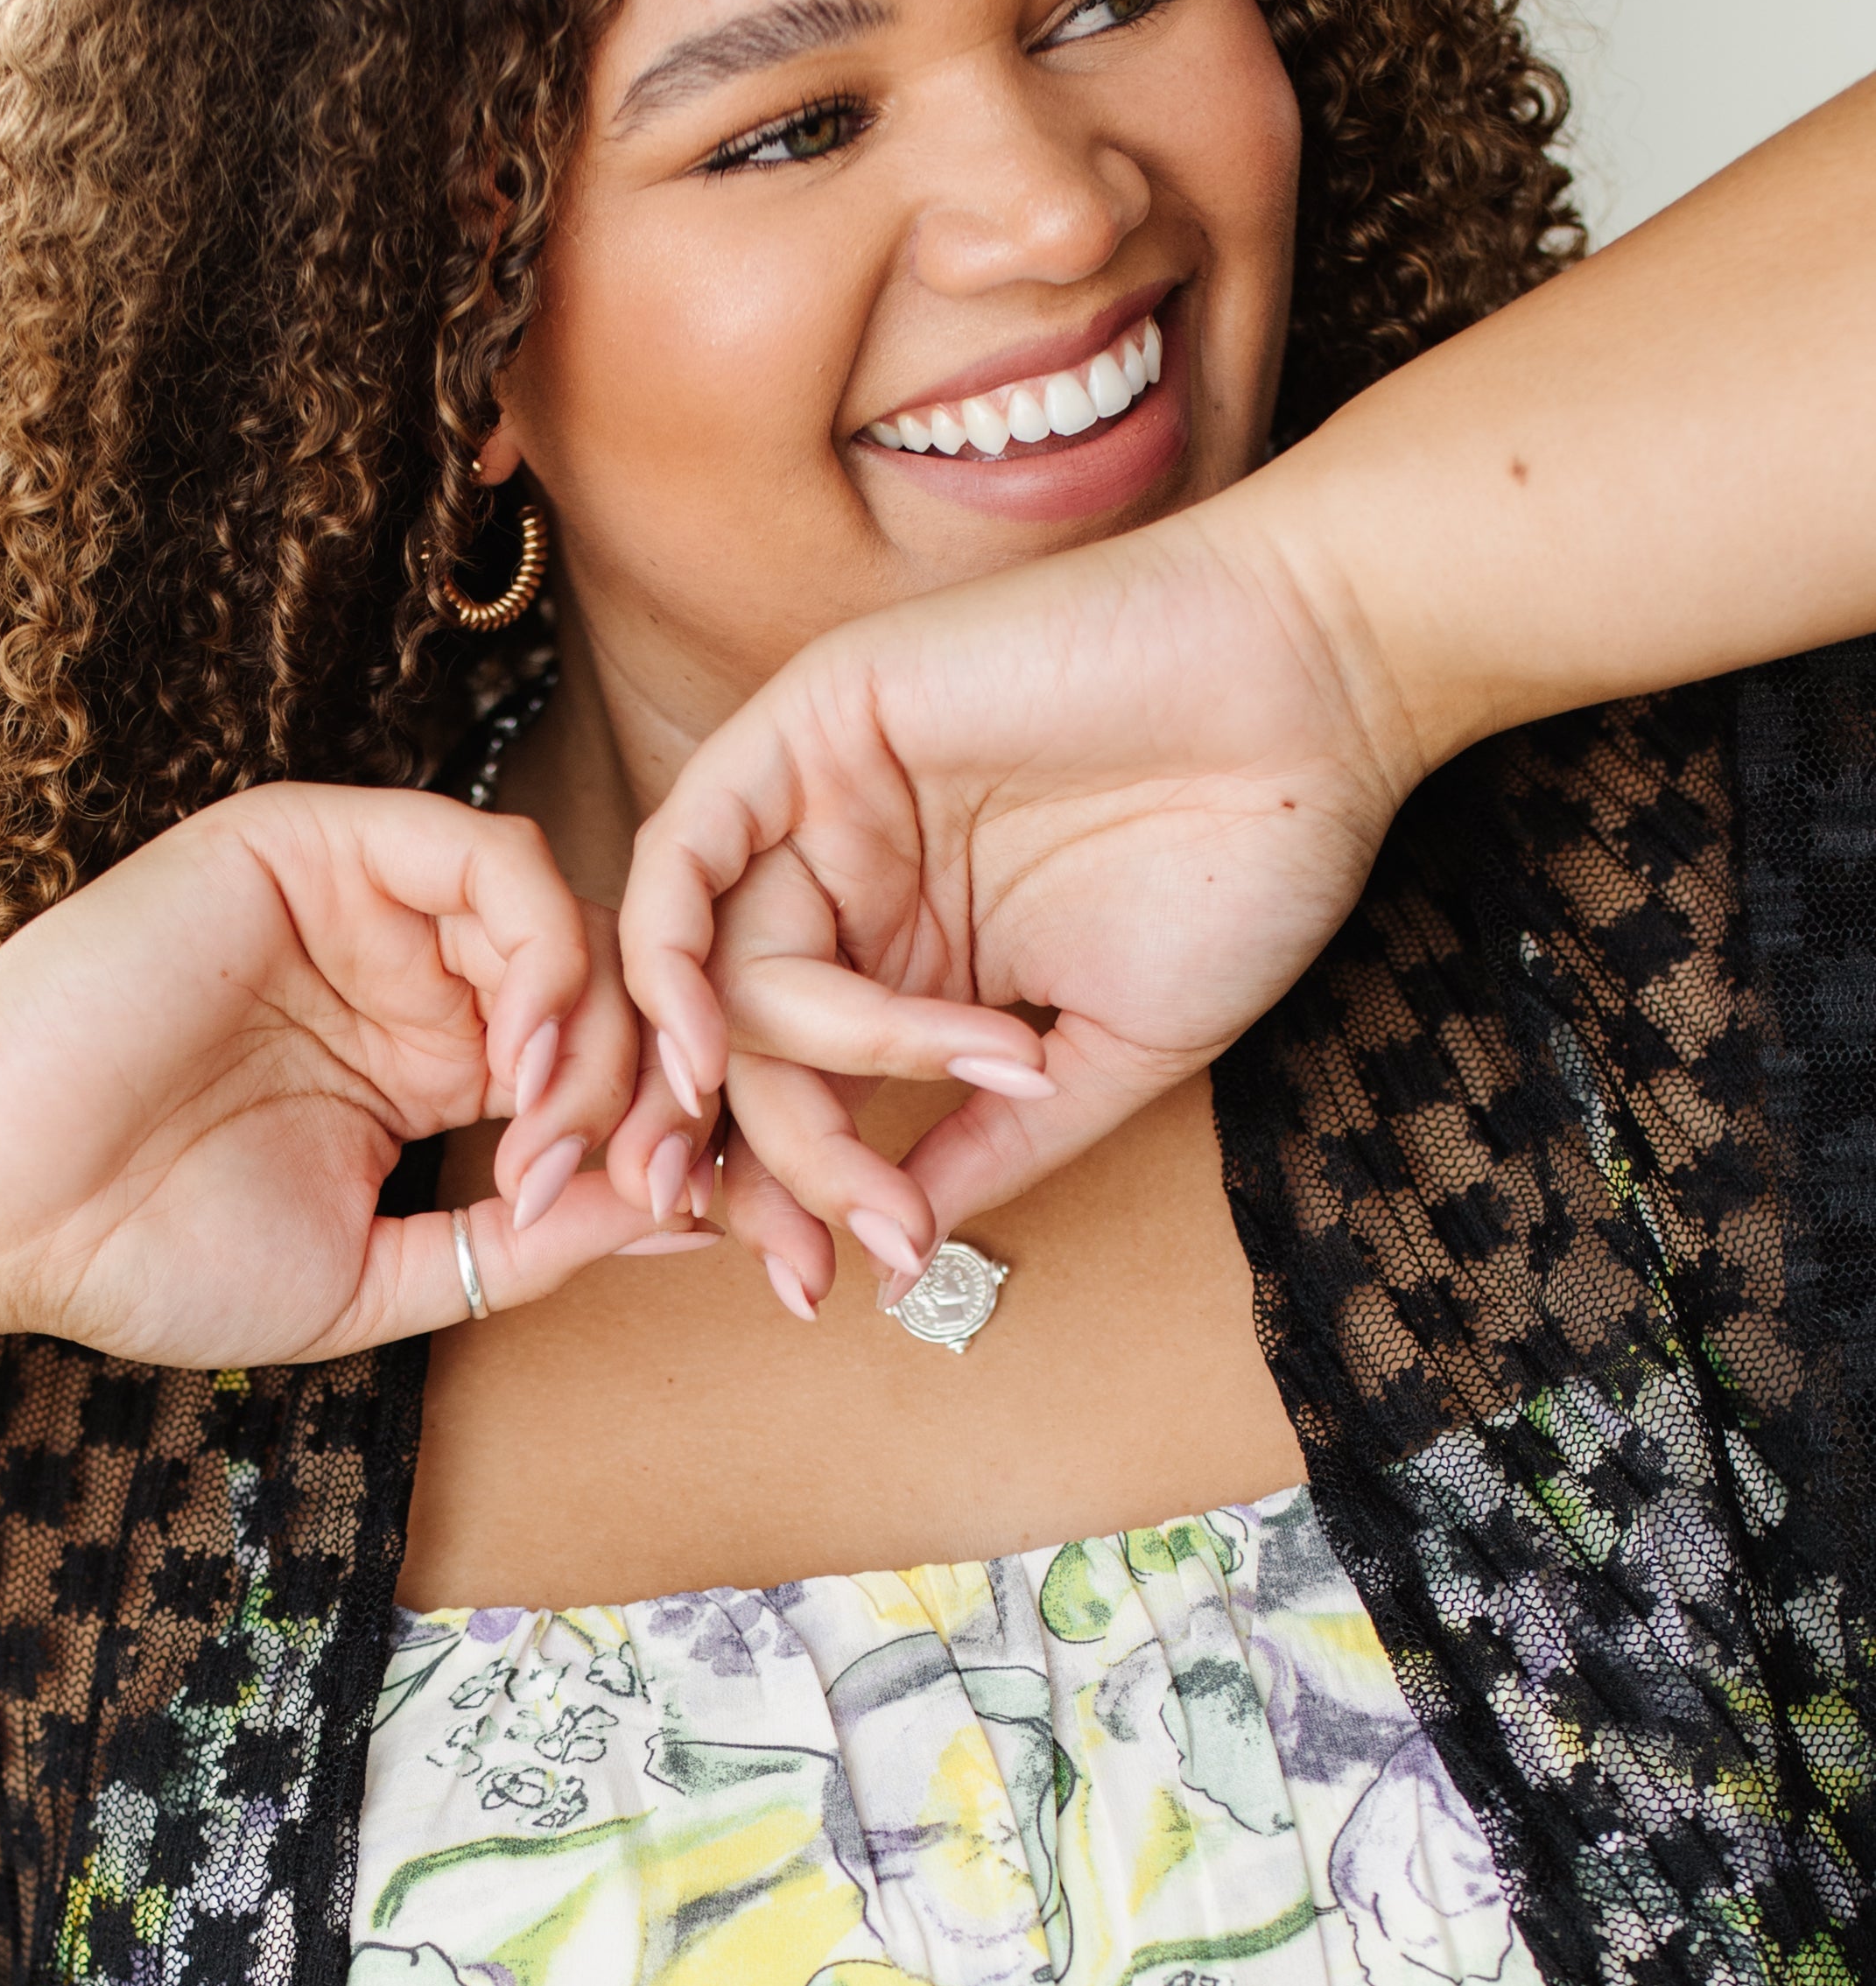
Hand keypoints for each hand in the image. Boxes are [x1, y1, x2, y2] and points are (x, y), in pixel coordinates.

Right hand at [0, 779, 727, 1364]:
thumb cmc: (146, 1254)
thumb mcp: (377, 1277)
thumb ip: (525, 1244)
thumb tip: (688, 1212)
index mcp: (422, 1065)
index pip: (594, 1067)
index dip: (665, 1131)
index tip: (705, 1216)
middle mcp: (406, 973)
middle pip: (607, 986)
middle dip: (659, 1084)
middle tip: (657, 1176)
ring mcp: (361, 904)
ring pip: (564, 918)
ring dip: (602, 1028)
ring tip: (560, 1134)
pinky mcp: (313, 843)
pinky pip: (483, 854)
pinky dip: (543, 948)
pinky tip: (524, 1053)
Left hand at [611, 505, 1423, 1268]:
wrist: (1317, 697)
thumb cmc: (1244, 861)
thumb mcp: (1106, 1051)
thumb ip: (991, 1145)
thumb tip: (896, 1259)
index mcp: (911, 959)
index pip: (799, 1090)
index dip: (787, 1196)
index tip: (810, 1288)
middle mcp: (852, 884)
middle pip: (742, 1045)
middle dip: (763, 1162)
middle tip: (818, 1244)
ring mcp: (827, 804)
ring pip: (717, 969)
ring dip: (767, 1076)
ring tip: (854, 1133)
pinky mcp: (815, 722)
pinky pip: (685, 849)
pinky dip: (670, 958)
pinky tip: (709, 1052)